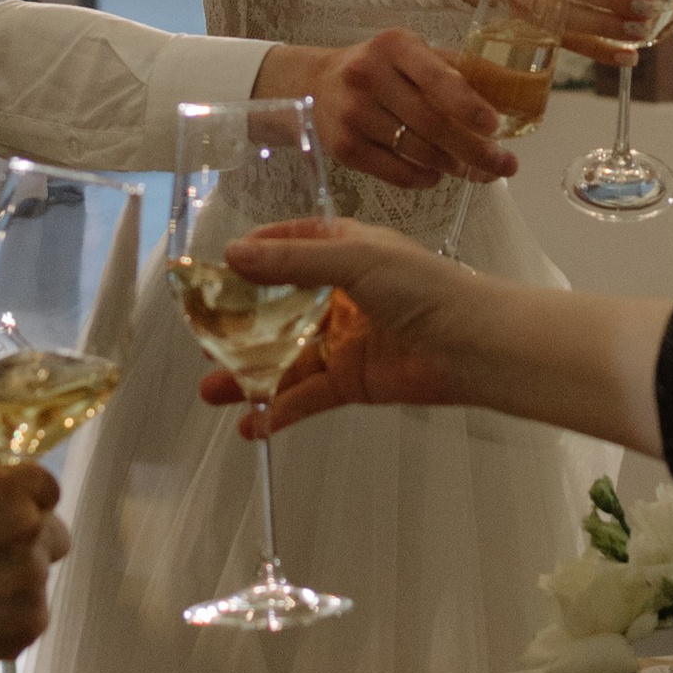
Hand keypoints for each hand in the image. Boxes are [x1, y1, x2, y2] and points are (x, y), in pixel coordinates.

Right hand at [206, 219, 479, 428]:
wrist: (472, 345)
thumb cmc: (419, 288)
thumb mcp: (353, 260)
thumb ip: (291, 262)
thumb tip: (231, 255)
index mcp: (344, 251)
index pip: (289, 246)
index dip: (252, 257)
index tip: (212, 273)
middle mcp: (339, 293)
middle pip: (277, 307)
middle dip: (238, 325)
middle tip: (200, 340)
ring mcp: (343, 340)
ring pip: (285, 357)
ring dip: (249, 374)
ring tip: (210, 391)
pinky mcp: (351, 381)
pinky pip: (307, 395)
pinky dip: (280, 410)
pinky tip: (251, 426)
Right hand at [283, 30, 518, 189]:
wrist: (315, 85)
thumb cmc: (378, 69)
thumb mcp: (410, 52)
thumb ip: (454, 68)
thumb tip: (507, 94)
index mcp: (394, 46)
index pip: (438, 78)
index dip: (469, 105)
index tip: (496, 126)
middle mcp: (369, 75)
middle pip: (432, 122)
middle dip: (475, 149)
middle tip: (505, 164)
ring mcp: (353, 113)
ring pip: (417, 150)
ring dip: (454, 166)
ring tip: (477, 171)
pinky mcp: (344, 147)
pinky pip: (396, 172)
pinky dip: (424, 178)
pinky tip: (438, 174)